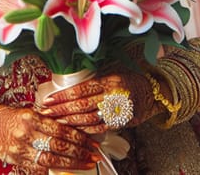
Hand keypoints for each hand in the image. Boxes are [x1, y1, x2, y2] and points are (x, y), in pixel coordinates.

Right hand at [0, 103, 100, 173]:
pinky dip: (53, 171)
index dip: (79, 137)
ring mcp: (20, 149)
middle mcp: (26, 133)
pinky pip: (37, 168)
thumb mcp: (28, 111)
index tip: (92, 142)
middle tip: (94, 155)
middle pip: (58, 146)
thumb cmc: (9, 115)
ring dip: (71, 164)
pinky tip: (65, 171)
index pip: (60, 129)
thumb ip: (47, 121)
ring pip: (51, 160)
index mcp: (31, 117)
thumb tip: (71, 129)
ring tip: (86, 164)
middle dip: (79, 152)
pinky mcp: (15, 160)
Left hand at [36, 72, 160, 133]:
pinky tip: (73, 129)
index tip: (49, 99)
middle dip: (62, 110)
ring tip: (55, 121)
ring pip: (89, 118)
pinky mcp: (121, 122)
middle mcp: (114, 96)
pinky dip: (85, 129)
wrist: (152, 93)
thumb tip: (71, 79)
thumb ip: (96, 76)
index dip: (64, 95)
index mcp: (110, 80)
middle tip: (46, 112)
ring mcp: (118, 111)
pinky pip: (100, 128)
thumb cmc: (129, 79)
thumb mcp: (114, 70)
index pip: (82, 89)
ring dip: (70, 121)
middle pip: (83, 105)